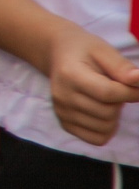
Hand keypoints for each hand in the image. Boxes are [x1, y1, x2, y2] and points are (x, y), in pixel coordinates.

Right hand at [46, 25, 138, 145]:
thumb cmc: (84, 51)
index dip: (131, 92)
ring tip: (106, 98)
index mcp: (70, 74)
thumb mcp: (103, 50)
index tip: (137, 85)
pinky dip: (107, 129)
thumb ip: (122, 66)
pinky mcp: (65, 124)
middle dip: (120, 102)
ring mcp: (62, 112)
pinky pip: (97, 139)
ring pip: (105, 127)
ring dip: (114, 115)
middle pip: (108, 112)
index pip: (108, 93)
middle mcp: (62, 96)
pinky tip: (102, 112)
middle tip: (115, 88)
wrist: (58, 55)